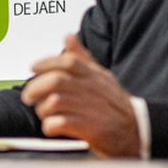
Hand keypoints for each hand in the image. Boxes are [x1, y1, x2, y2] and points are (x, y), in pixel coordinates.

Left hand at [21, 34, 140, 156]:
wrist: (138, 130)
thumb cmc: (114, 104)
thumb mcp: (102, 77)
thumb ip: (83, 58)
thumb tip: (68, 36)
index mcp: (95, 76)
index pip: (69, 61)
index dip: (47, 63)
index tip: (32, 68)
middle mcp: (92, 90)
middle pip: (56, 81)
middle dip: (36, 88)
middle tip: (29, 96)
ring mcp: (91, 109)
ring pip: (54, 102)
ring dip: (42, 109)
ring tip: (44, 114)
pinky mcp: (90, 129)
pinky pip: (60, 123)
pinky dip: (50, 126)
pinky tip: (52, 127)